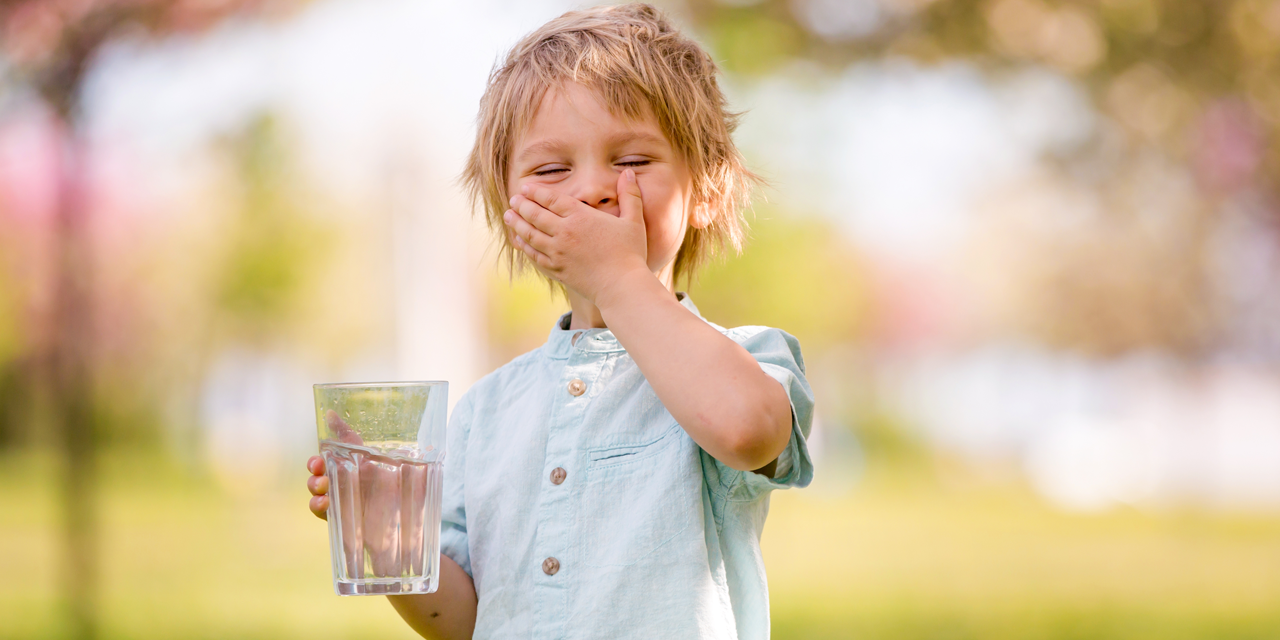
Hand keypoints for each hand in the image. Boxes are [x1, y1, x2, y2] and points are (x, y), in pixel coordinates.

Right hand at [307, 410, 426, 578]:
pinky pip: (318, 507)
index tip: (330, 416)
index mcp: (367, 464)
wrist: (405, 540)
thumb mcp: (417, 483)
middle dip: (316, 461)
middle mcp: (351, 478)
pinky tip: (323, 503)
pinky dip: (316, 503)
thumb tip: (419, 452)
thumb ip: (417, 467)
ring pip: (317, 483)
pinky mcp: (337, 516)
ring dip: (313, 482)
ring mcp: (341, 497)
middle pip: (324, 462)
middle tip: (318, 464)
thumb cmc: (411, 508)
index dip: (338, 427)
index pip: (349, 441)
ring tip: (322, 486)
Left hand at [504, 168, 649, 303]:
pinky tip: (518, 240)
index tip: (526, 188)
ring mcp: (557, 253)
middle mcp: (564, 233)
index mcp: (581, 217)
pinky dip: (523, 246)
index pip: (551, 199)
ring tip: (508, 216)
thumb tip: (629, 172)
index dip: (536, 192)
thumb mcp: (634, 221)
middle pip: (535, 215)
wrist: (621, 287)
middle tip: (513, 200)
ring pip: (530, 234)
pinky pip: (534, 255)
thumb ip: (630, 195)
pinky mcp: (556, 270)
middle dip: (522, 205)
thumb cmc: (630, 253)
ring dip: (516, 223)